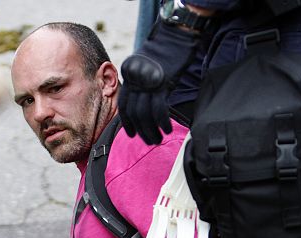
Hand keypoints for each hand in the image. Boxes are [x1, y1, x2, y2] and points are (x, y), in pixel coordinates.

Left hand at [118, 22, 199, 144]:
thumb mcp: (146, 64)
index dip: (127, 122)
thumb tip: (146, 99)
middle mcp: (135, 79)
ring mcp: (147, 82)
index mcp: (129, 74)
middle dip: (141, 130)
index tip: (132, 134)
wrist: (176, 33)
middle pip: (134, 112)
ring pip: (145, 114)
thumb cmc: (165, 48)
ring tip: (157, 139)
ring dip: (151, 130)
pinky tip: (166, 129)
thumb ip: (142, 80)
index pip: (124, 104)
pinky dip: (162, 122)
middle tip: (149, 140)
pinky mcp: (161, 83)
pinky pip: (159, 109)